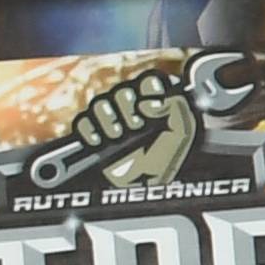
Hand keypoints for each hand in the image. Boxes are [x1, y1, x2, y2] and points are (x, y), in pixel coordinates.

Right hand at [65, 60, 202, 191]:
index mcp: (157, 102)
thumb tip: (152, 101)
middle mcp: (134, 108)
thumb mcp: (182, 132)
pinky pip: (82, 121)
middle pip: (121, 91)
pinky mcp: (93, 133)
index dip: (149, 90)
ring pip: (100, 103)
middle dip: (128, 109)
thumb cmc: (165, 160)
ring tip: (120, 136)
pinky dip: (90, 130)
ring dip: (109, 119)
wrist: (145, 184)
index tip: (152, 106)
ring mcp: (112, 120)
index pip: (148, 80)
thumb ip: (176, 107)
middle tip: (137, 127)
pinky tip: (102, 141)